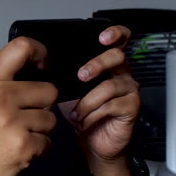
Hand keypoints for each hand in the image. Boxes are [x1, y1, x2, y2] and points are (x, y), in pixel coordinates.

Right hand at [0, 37, 57, 175]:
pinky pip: (48, 142)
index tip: (43, 63)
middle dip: (41, 105)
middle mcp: (2, 97)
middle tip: (22, 117)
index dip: (40, 51)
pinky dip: (38, 149)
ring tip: (16, 136)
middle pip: (49, 90)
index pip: (21, 48)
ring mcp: (13, 121)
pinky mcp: (24, 145)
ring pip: (51, 119)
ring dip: (39, 130)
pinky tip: (18, 150)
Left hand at [58, 25, 139, 175]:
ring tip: (77, 112)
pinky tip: (84, 120)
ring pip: (111, 85)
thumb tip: (44, 63)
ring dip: (88, 100)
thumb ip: (65, 74)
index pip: (119, 39)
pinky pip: (112, 105)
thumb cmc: (82, 113)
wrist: (92, 141)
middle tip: (81, 75)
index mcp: (107, 64)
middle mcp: (121, 73)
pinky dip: (93, 114)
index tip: (102, 37)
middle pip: (117, 56)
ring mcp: (128, 90)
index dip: (115, 33)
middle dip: (97, 64)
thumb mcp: (68, 89)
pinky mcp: (131, 107)